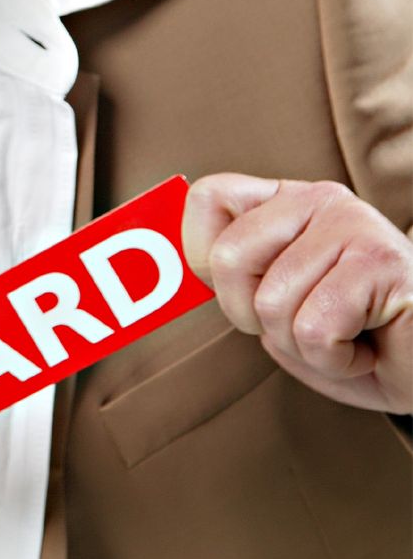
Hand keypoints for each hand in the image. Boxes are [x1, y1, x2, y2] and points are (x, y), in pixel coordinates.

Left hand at [183, 175, 412, 413]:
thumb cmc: (361, 342)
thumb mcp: (280, 312)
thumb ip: (233, 284)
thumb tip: (177, 271)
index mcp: (287, 202)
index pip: (207, 198)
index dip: (204, 258)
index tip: (244, 293)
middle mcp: (319, 200)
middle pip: (228, 259)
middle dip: (254, 318)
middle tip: (305, 326)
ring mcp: (354, 226)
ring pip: (271, 304)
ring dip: (305, 347)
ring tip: (348, 336)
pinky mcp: (381, 262)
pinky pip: (313, 329)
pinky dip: (336, 360)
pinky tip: (370, 346)